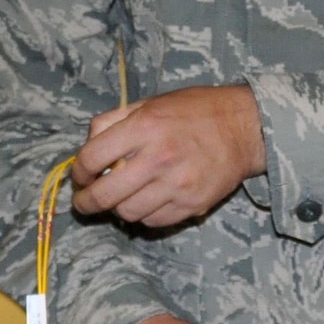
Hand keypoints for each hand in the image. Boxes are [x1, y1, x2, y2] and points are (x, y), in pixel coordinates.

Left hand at [71, 85, 266, 228]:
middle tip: (84, 202)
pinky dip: (144, 215)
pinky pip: (153, 221)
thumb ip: (115, 120)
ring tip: (122, 198)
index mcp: (144, 127)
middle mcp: (158, 157)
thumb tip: (88, 144)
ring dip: (117, 208)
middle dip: (86, 202)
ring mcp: (176, 185)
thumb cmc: (195, 111)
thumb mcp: (151, 102)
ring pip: (127, 212)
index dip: (79, 171)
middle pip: (104, 195)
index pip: (92, 158)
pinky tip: (148, 201)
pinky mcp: (191, 204)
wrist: (244, 128)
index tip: (80, 175)